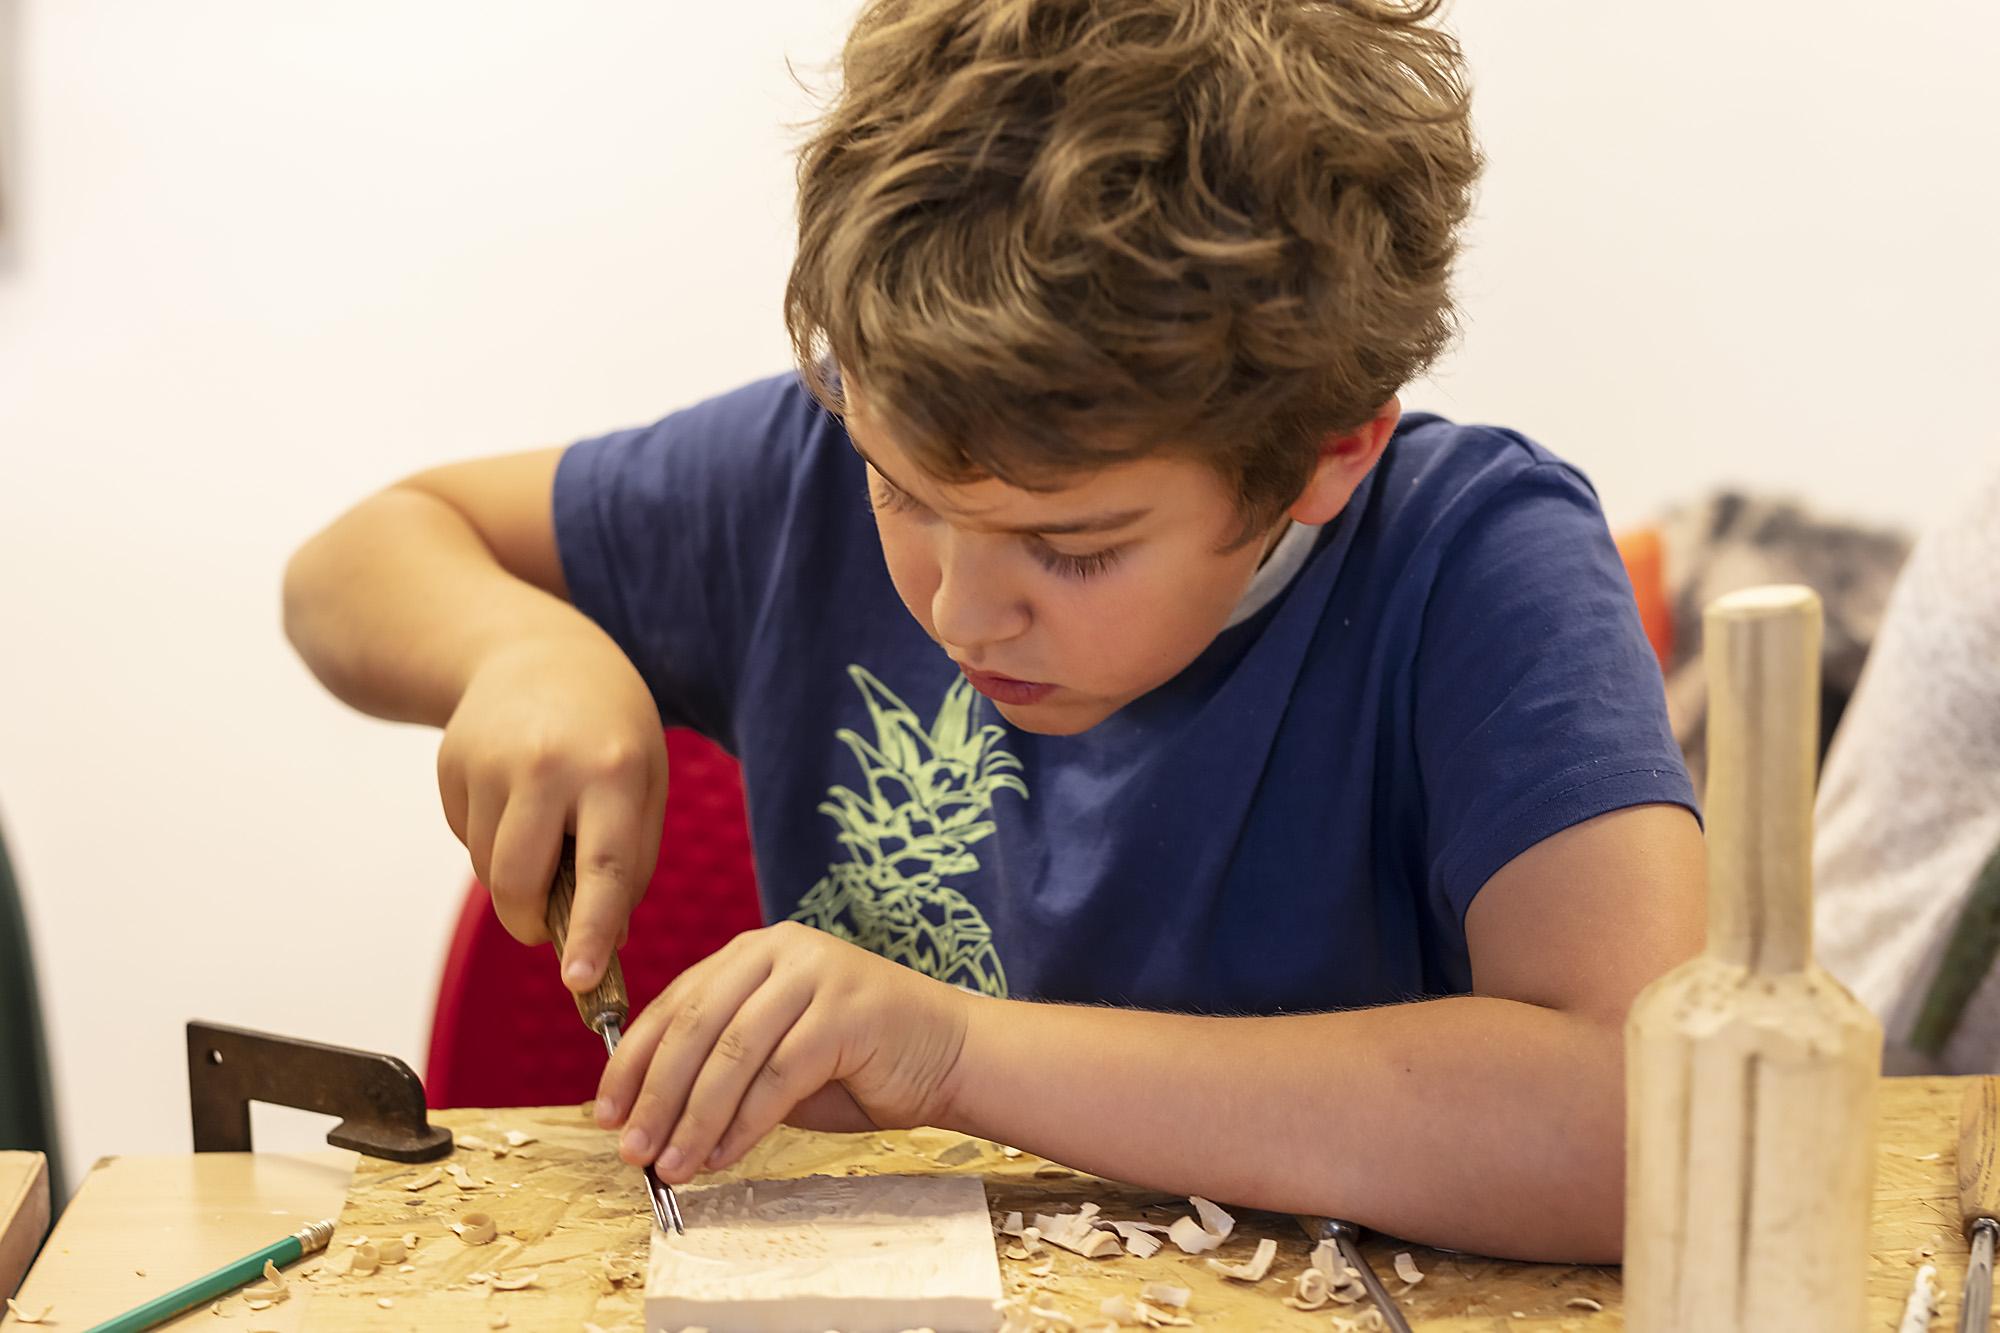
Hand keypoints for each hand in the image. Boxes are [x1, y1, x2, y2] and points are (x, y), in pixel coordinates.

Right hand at [435, 634, 666, 989]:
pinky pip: (466, 840)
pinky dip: (490, 842)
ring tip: (545, 828)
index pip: (605, 869)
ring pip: (487, 870)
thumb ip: (633, 860)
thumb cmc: (608, 729)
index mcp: (614, 771)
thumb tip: (602, 941)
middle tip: (551, 929)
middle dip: (531, 925)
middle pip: (519, 883)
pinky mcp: (449, 764)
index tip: (581, 982)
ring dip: (514, 879)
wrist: (534, 652)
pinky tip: (513, 798)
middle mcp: (546, 765)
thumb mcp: (647, 780)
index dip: (591, 932)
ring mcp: (488, 762)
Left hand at [594, 921, 971, 1182]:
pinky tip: (722, 1157)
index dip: (632, 1062)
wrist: (950, 1054)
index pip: (674, 1004)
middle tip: (631, 1150)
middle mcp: (780, 949)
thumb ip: (719, 1069)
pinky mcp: (845, 1010)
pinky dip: (742, 1123)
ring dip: (694, 1118)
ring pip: (731, 1052)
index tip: (607, 1113)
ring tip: (671, 1167)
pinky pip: (777, 1075)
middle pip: (695, 1026)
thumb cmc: (858, 1061)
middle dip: (656, 1095)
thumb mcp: (774, 1056)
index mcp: (754, 952)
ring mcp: (815, 974)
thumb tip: (646, 1117)